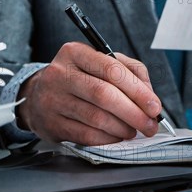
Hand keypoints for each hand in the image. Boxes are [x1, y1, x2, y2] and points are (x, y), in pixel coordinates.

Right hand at [16, 42, 161, 144]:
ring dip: (122, 128)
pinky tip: (116, 137)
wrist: (37, 95)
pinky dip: (107, 139)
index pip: (111, 69)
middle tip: (150, 124)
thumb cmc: (78, 77)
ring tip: (133, 130)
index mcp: (75, 52)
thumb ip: (129, 71)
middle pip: (104, 94)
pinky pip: (86, 135)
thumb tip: (149, 95)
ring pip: (96, 118)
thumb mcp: (100, 62)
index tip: (154, 105)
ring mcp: (53, 99)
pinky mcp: (51, 124)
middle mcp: (60, 73)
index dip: (137, 90)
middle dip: (133, 112)